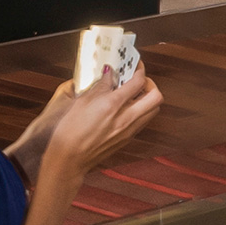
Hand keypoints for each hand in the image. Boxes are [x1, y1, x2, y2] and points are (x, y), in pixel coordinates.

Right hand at [36, 70, 160, 188]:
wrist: (69, 159)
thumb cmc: (70, 132)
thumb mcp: (82, 101)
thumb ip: (101, 85)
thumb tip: (110, 73)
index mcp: (113, 104)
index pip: (138, 81)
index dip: (139, 69)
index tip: (135, 65)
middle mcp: (125, 118)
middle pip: (156, 96)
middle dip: (150, 84)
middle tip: (138, 79)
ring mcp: (128, 130)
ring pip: (153, 110)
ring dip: (148, 98)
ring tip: (133, 93)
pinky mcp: (127, 139)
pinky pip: (143, 121)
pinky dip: (141, 111)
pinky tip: (126, 108)